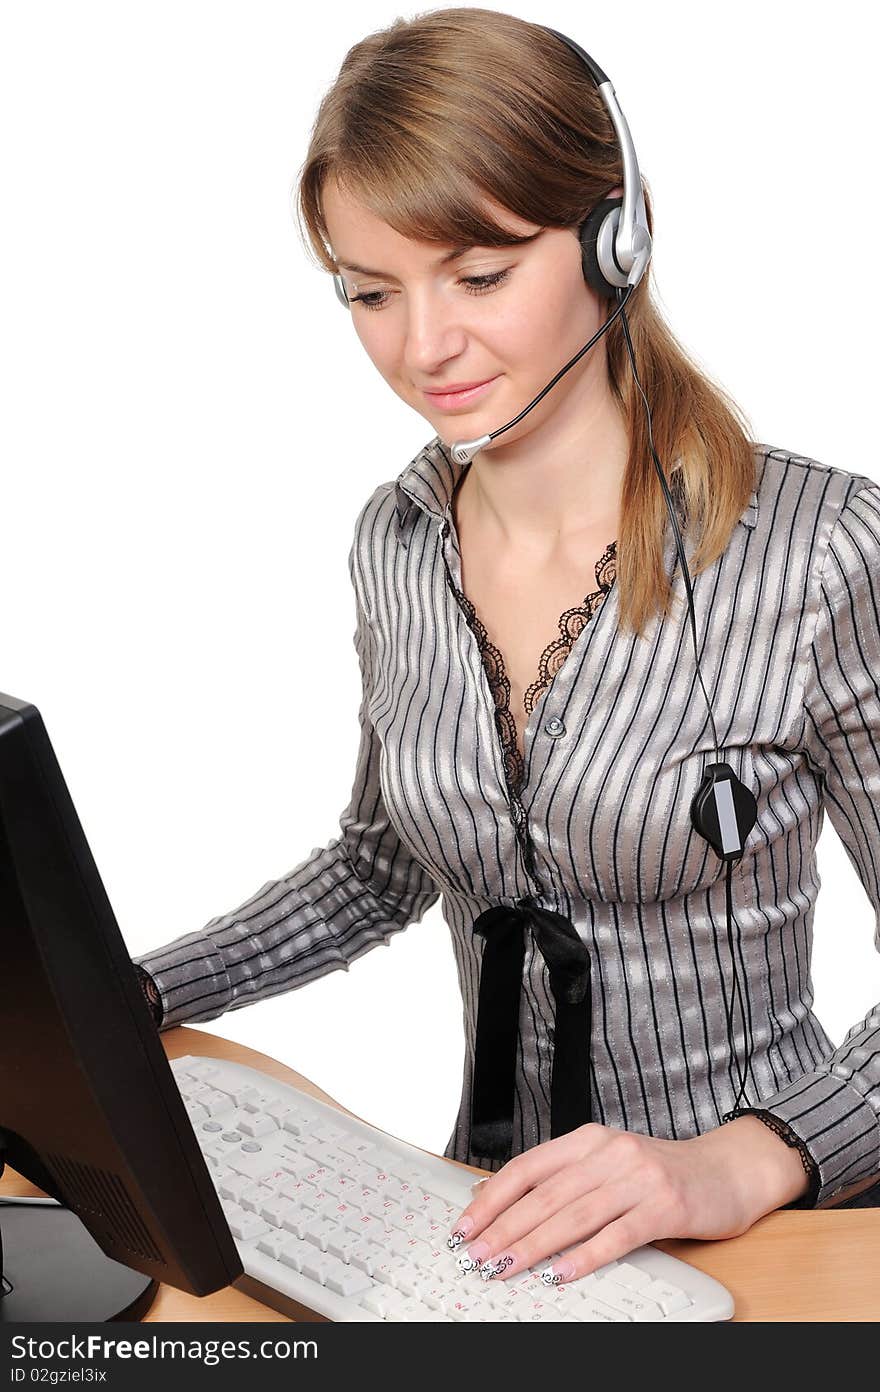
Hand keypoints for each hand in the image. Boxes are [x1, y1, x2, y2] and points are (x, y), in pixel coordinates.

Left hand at [447, 1118, 807, 1285]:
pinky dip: (584, 1257)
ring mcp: (638, 1178)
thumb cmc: (660, 1171)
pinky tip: (560, 1274)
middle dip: (504, 1228)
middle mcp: (610, 1152)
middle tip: (476, 1255)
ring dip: (534, 1245)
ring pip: (573, 1215)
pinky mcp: (664, 1206)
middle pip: (545, 1195)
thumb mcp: (607, 1162)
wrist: (726, 1169)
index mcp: (589, 1139)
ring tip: (506, 1267)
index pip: (527, 1167)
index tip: (465, 1225)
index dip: (492, 1198)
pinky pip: (616, 1236)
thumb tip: (499, 1200)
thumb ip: (563, 1177)